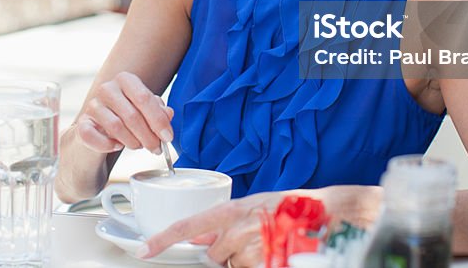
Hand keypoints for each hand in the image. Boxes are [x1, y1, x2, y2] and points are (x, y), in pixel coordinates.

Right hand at [75, 72, 173, 154]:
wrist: (99, 127)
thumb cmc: (127, 115)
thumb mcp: (146, 110)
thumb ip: (159, 110)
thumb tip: (169, 114)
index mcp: (125, 80)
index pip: (144, 98)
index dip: (158, 120)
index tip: (168, 137)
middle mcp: (107, 89)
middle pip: (132, 115)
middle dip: (148, 136)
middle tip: (156, 148)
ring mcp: (93, 105)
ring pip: (116, 127)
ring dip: (132, 142)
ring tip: (138, 146)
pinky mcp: (81, 123)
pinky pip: (94, 137)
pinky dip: (108, 145)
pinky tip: (117, 146)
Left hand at [140, 192, 281, 267]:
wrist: (323, 212)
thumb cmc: (287, 207)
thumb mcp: (251, 206)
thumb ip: (223, 222)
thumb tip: (200, 238)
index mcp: (230, 211)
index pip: (187, 227)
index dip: (162, 239)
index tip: (143, 249)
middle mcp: (237, 230)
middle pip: (213, 255)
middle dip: (225, 252)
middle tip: (248, 239)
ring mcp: (251, 249)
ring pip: (232, 265)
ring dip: (243, 259)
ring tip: (265, 242)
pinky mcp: (265, 264)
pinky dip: (257, 264)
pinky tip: (271, 251)